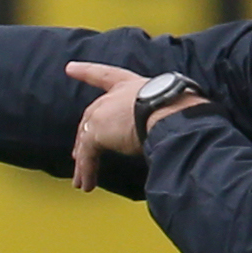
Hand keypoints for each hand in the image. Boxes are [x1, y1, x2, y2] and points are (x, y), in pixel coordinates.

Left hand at [64, 61, 202, 192]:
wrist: (173, 115)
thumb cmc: (180, 110)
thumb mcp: (166, 106)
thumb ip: (156, 115)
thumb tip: (168, 130)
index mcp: (132, 85)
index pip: (105, 75)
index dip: (87, 71)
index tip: (70, 68)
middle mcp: (114, 96)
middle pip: (92, 116)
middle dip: (84, 137)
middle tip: (79, 154)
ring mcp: (103, 113)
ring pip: (87, 140)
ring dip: (84, 162)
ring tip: (81, 179)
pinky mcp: (96, 133)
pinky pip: (87, 156)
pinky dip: (87, 171)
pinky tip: (86, 184)